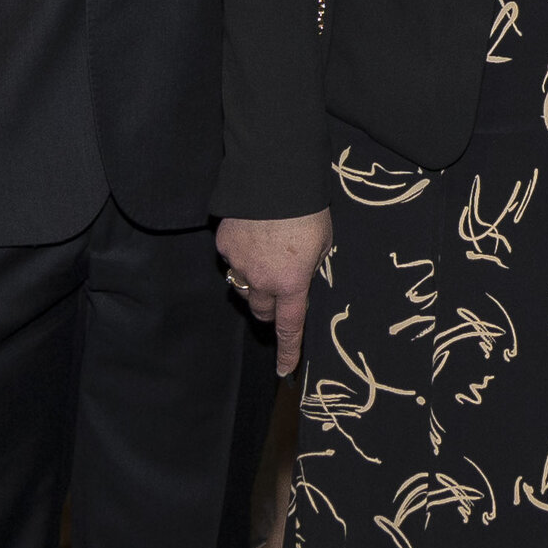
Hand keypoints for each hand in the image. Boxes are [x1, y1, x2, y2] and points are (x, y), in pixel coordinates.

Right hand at [215, 211, 331, 374]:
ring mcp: (239, 264)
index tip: (284, 370)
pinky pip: (233, 261)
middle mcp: (263, 280)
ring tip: (267, 258)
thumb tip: (300, 278)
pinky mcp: (225, 245)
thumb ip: (311, 267)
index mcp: (292, 283)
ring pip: (245, 289)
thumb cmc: (307, 209)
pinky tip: (253, 235)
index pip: (289, 327)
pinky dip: (242, 256)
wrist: (275, 177)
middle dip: (272, 307)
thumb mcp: (322, 243)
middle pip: (262, 310)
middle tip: (282, 290)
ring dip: (256, 284)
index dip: (287, 351)